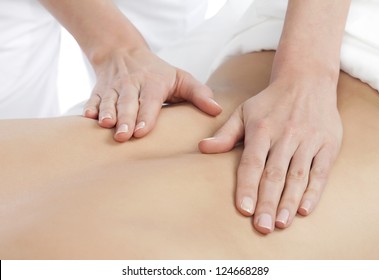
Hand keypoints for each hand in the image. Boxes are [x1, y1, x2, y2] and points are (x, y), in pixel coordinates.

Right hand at [83, 48, 221, 141]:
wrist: (123, 52)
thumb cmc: (157, 72)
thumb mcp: (181, 78)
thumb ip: (199, 93)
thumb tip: (217, 110)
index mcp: (153, 84)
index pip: (150, 101)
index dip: (145, 116)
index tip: (141, 132)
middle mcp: (132, 85)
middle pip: (127, 103)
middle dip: (124, 119)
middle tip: (123, 136)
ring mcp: (114, 88)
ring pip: (109, 101)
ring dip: (107, 113)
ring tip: (106, 126)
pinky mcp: (99, 91)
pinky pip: (93, 99)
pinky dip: (90, 108)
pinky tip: (87, 118)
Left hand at [199, 79, 342, 233]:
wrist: (307, 80)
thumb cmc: (271, 101)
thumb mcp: (245, 111)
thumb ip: (225, 133)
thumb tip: (202, 148)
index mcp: (262, 129)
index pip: (252, 162)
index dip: (247, 186)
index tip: (244, 209)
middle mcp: (285, 135)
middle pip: (275, 174)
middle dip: (268, 202)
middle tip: (262, 227)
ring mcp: (308, 140)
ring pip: (298, 176)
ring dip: (289, 201)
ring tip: (281, 223)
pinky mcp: (328, 144)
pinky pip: (321, 171)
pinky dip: (314, 192)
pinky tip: (304, 210)